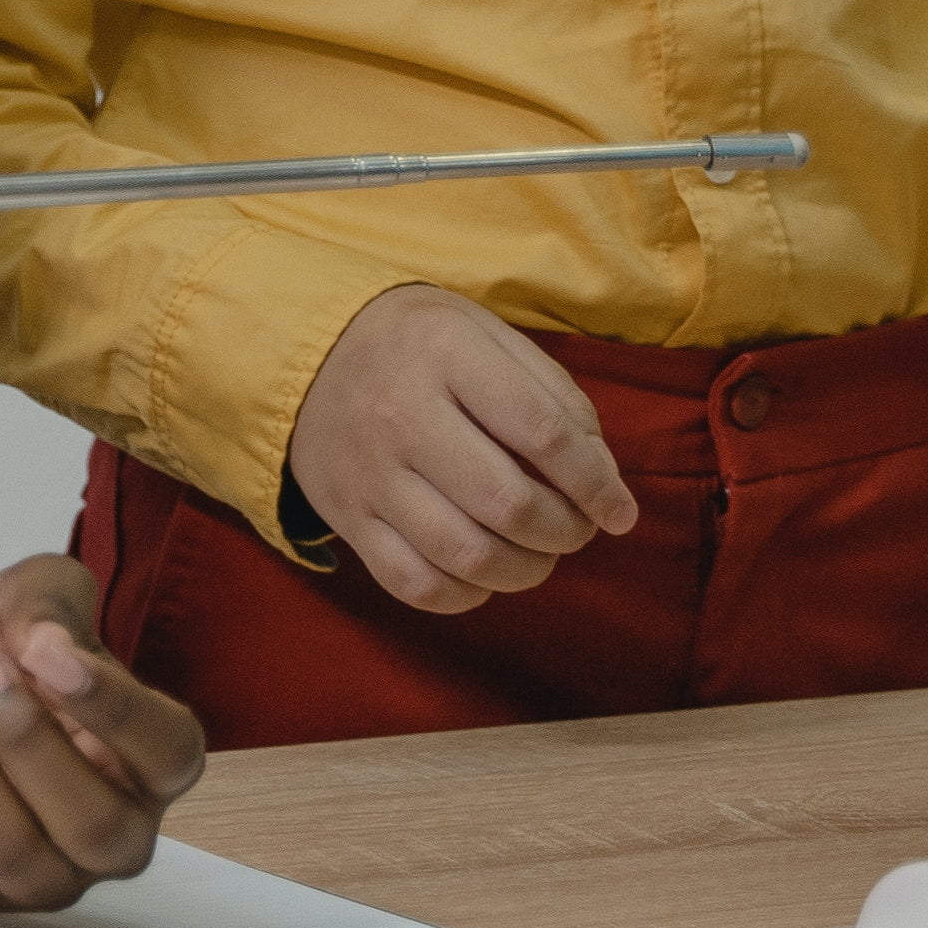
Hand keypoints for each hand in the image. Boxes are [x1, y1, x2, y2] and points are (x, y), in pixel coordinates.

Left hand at [0, 559, 207, 916]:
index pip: (169, 756)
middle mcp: (112, 833)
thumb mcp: (26, 598)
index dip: (115, 709)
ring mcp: (43, 876)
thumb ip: (49, 602)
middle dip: (24, 740)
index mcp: (150, 760)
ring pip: (12, 849)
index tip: (45, 651)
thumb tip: (48, 643)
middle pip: (93, 824)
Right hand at [282, 284, 637, 611]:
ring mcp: (369, 473)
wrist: (308, 353)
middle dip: (566, 531)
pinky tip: (484, 573)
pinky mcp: (348, 518)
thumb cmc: (421, 345)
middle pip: (508, 504)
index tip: (620, 512)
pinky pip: (415, 584)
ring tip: (538, 552)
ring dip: (525, 569)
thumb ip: (553, 395)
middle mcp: (402, 414)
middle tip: (578, 528)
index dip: (596, 484)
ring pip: (465, 554)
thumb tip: (601, 477)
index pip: (542, 433)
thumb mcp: (487, 333)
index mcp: (446, 353)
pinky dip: (466, 594)